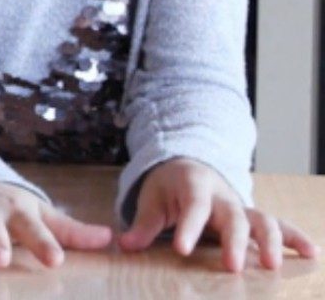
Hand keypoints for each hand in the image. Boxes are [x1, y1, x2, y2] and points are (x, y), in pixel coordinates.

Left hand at [120, 157, 317, 271]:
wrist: (188, 165)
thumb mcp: (152, 199)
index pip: (193, 208)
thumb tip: (126, 245)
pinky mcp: (253, 217)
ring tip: (272, 266)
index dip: (189, 228)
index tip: (182, 249)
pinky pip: (279, 225)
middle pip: (233, 218)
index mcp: (194, 186)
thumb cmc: (168, 187)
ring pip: (262, 220)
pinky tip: (311, 253)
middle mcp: (223, 196)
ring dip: (272, 242)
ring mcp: (242, 207)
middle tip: (231, 267)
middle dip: (234, 243)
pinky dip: (296, 237)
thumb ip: (143, 224)